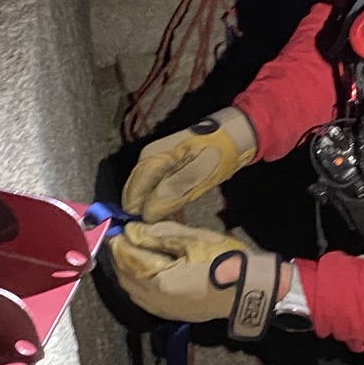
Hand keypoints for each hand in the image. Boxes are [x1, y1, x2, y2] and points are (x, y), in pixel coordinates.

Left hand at [109, 220, 283, 341]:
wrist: (250, 289)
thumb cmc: (224, 261)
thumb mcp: (193, 239)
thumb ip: (159, 234)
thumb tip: (133, 231)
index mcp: (160, 282)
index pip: (129, 261)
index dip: (119, 244)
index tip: (115, 229)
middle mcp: (157, 301)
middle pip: (127, 280)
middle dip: (120, 259)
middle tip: (120, 240)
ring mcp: (166, 311)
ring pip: (134, 293)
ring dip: (128, 273)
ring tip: (128, 254)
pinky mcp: (175, 314)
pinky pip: (146, 300)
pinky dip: (139, 285)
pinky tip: (143, 274)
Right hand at [122, 107, 257, 221]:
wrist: (232, 134)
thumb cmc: (217, 153)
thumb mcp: (198, 173)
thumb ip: (171, 191)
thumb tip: (147, 214)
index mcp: (150, 161)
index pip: (131, 198)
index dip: (141, 216)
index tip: (157, 230)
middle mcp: (146, 162)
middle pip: (135, 198)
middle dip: (148, 215)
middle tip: (169, 227)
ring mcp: (154, 165)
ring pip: (146, 197)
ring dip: (158, 211)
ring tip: (175, 223)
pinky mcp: (164, 170)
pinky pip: (156, 192)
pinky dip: (165, 205)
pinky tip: (177, 215)